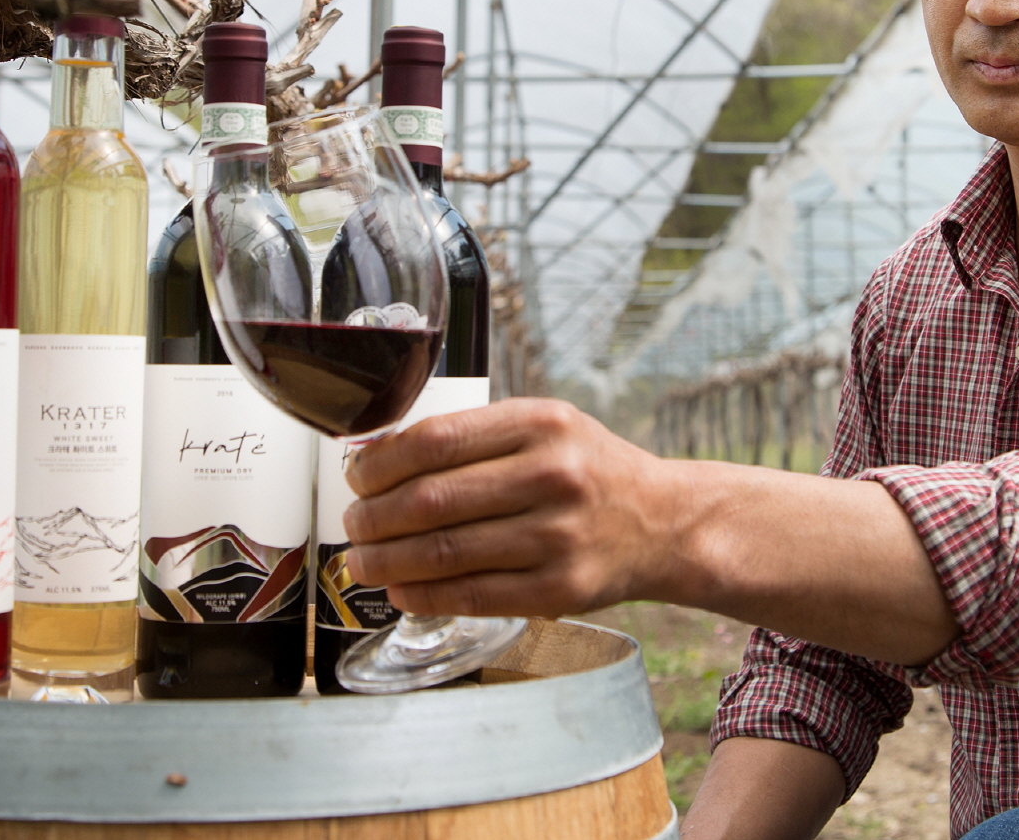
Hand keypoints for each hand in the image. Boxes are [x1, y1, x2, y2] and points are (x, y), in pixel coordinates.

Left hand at [343, 398, 957, 664]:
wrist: (666, 523)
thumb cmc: (591, 471)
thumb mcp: (548, 427)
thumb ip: (476, 437)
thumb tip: (379, 457)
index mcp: (542, 423)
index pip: (435, 439)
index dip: (380, 462)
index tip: (355, 476)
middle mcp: (553, 475)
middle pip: (431, 500)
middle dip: (373, 517)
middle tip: (352, 526)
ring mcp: (558, 536)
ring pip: (445, 552)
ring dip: (388, 561)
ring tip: (363, 562)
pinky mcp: (560, 589)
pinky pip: (472, 596)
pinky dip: (424, 596)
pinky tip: (402, 591)